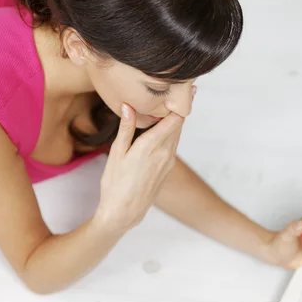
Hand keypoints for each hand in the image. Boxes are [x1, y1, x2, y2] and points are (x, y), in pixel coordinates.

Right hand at [95, 104, 183, 232]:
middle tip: (182, 92)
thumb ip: (126, 128)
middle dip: (179, 109)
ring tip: (170, 107)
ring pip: (176, 136)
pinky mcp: (168, 169)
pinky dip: (170, 135)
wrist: (125, 211)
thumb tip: (129, 106)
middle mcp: (165, 153)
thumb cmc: (115, 183)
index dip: (182, 104)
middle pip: (179, 125)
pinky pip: (172, 146)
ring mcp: (169, 162)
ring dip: (174, 123)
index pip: (175, 119)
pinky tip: (161, 130)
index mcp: (152, 146)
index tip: (186, 89)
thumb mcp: (117, 153)